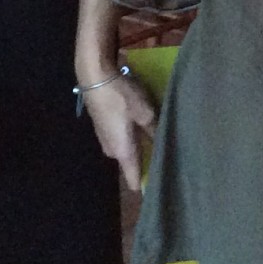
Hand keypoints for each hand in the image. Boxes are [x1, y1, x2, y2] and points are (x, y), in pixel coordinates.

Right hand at [81, 69, 156, 191]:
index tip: (162, 187)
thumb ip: (155, 131)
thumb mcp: (145, 113)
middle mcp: (112, 151)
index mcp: (123, 152)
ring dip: (139, 145)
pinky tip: (141, 125)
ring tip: (157, 139)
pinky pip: (121, 137)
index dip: (147, 185)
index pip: (133, 180)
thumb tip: (165, 146)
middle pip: (131, 164)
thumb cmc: (121, 97)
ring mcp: (105, 138)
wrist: (95, 76)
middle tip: (168, 155)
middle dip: (147, 161)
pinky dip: (131, 135)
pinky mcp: (103, 126)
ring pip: (126, 149)